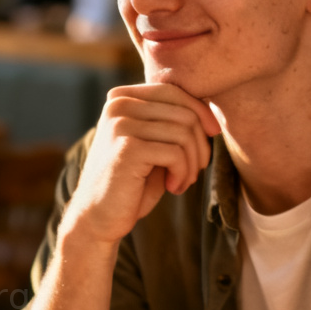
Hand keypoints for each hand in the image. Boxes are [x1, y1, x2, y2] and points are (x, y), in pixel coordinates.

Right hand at [61, 83, 220, 245]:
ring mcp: (120, 125)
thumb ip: (170, 121)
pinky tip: (173, 187)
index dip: (201, 112)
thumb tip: (208, 106)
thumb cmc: (130, 183)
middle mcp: (117, 106)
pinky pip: (175, 152)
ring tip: (182, 182)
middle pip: (183, 112)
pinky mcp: (127, 148)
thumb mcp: (152, 145)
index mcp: (120, 98)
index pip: (173, 91)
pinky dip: (182, 173)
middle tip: (195, 170)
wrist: (98, 218)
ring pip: (183, 133)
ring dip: (192, 163)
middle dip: (200, 144)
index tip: (212, 137)